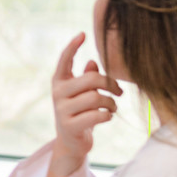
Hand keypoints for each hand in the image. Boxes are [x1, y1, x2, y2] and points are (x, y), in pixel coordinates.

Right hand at [50, 33, 121, 176]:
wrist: (71, 142)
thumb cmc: (81, 112)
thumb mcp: (82, 93)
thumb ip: (86, 77)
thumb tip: (93, 61)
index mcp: (59, 82)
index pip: (64, 60)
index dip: (73, 46)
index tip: (82, 34)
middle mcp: (57, 93)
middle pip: (92, 79)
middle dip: (111, 84)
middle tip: (119, 91)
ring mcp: (62, 110)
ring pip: (96, 98)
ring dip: (111, 103)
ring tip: (112, 107)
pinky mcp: (70, 125)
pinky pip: (98, 115)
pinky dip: (108, 115)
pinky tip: (107, 117)